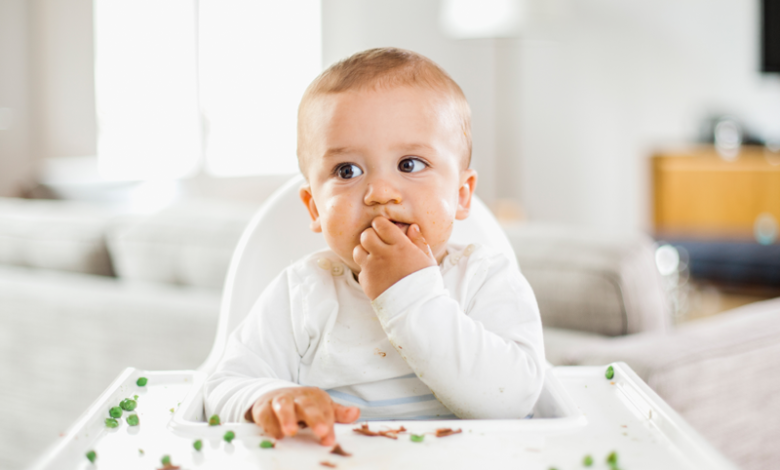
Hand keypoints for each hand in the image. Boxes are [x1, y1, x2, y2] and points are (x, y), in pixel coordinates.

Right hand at [245, 387, 359, 445]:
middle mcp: (298, 397)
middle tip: (321, 431)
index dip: (328, 424)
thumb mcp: (323, 407)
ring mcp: (281, 400)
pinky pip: (265, 413)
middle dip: (314, 418)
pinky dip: (269, 423)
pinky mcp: (264, 407)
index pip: (324, 410)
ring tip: (290, 432)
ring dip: (287, 417)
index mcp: (315, 398)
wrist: (275, 394)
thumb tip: (356, 413)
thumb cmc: (303, 405)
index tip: (330, 440)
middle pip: (307, 405)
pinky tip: (275, 434)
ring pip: (284, 405)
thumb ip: (339, 413)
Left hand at [352, 217, 436, 299]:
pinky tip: (378, 273)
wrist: (415, 309)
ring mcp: (372, 268)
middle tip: (379, 242)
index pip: (380, 224)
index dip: (381, 224)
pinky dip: (367, 269)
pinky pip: (361, 268)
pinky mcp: (366, 281)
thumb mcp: (428, 260)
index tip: (385, 229)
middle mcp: (383, 255)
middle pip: (366, 234)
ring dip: (365, 251)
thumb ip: (419, 241)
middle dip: (371, 235)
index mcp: (400, 247)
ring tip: (375, 257)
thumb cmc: (425, 283)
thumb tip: (412, 227)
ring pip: (358, 250)